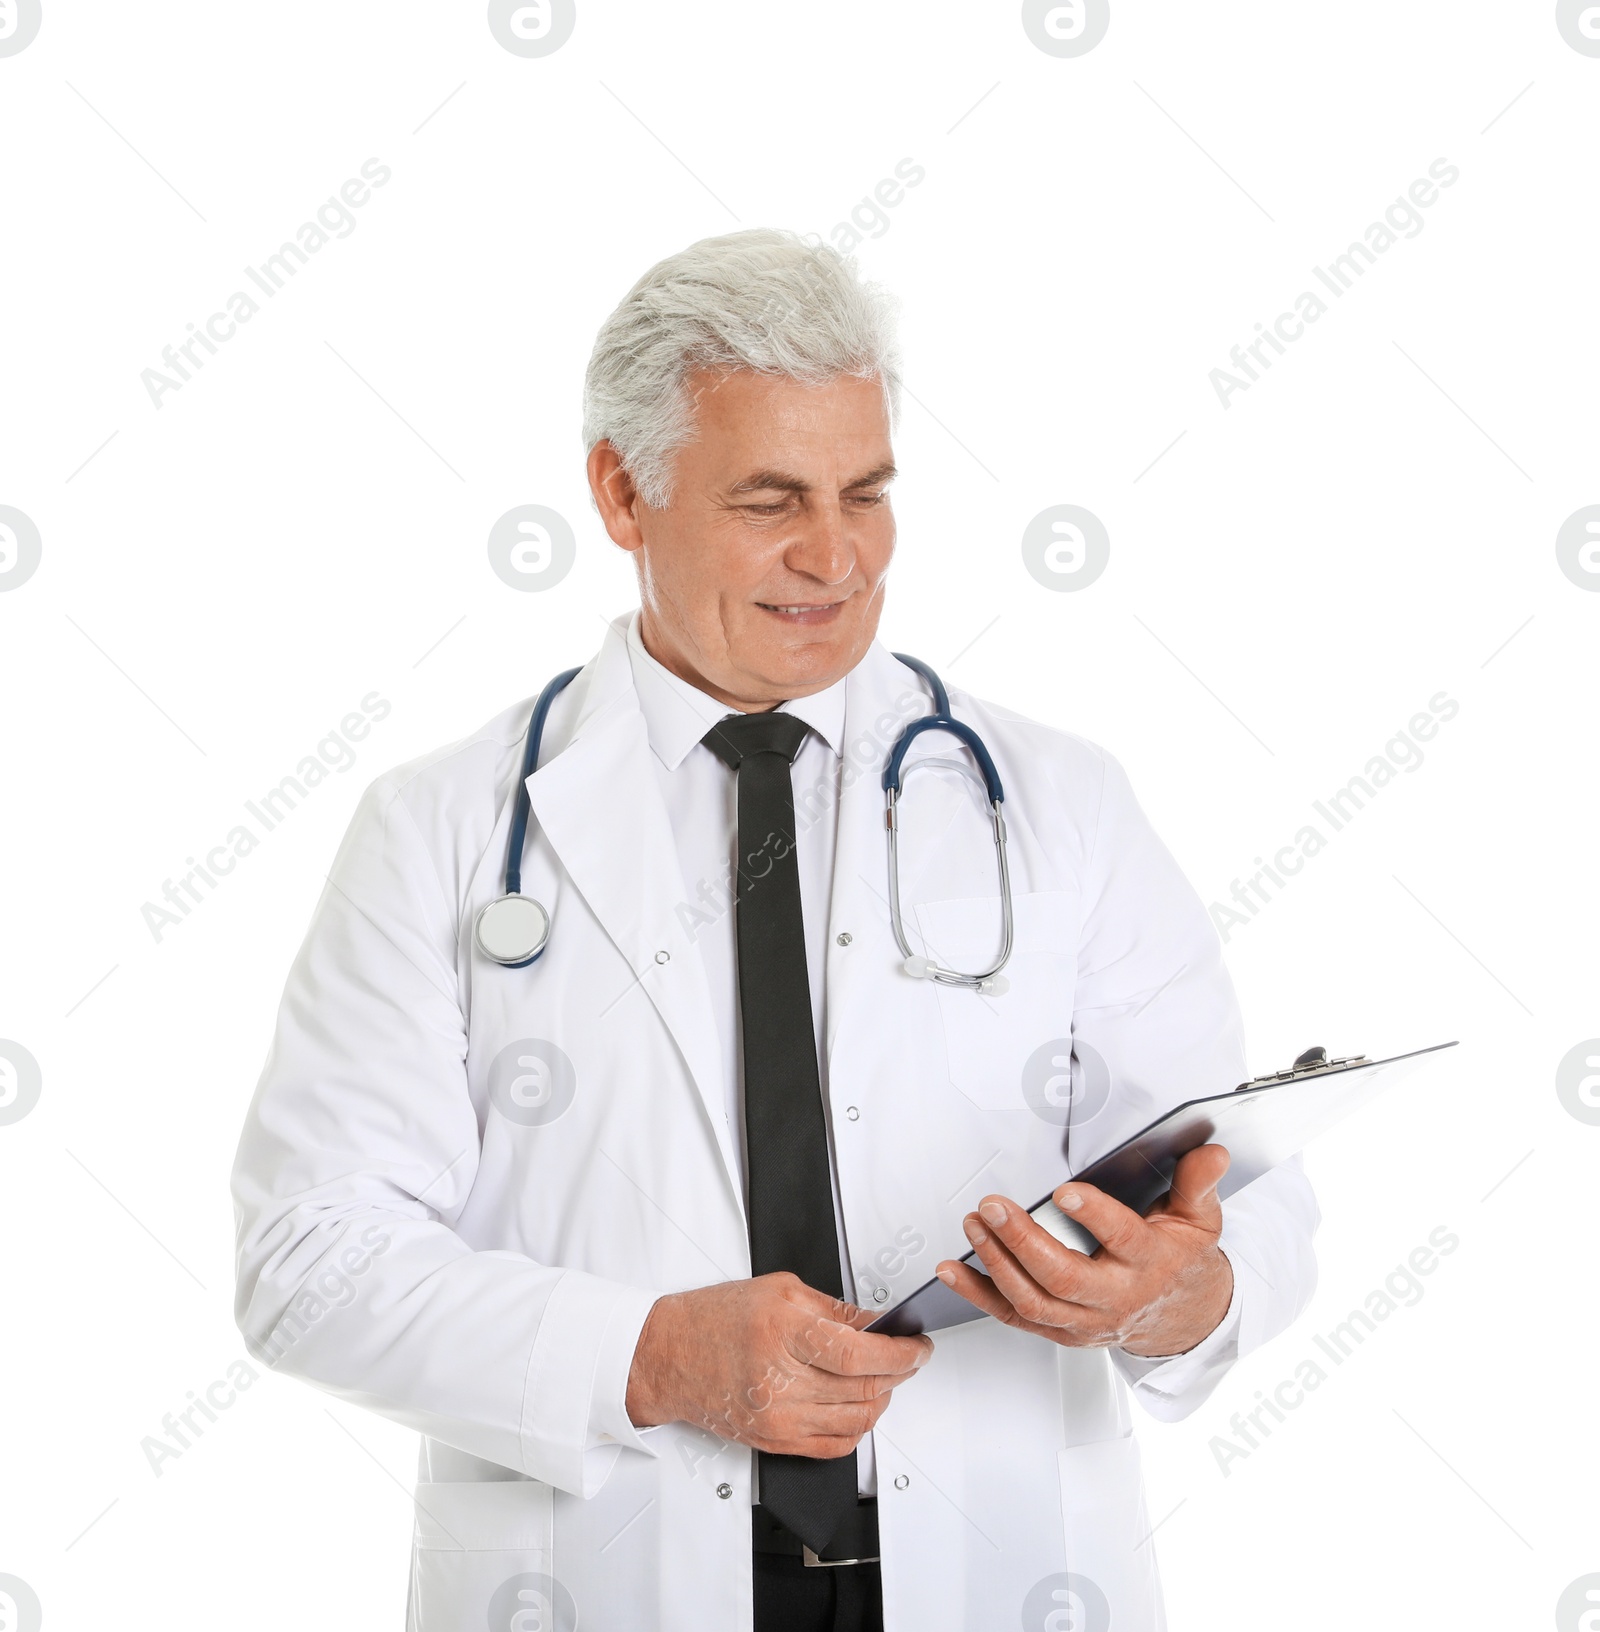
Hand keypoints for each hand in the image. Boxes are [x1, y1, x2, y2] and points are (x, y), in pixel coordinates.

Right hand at [625, 1273, 933, 1456]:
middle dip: (901, 1372)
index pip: (860, 1354)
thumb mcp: (779, 1290)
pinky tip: (862, 1405)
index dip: (901, 1352)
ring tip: (888, 1377)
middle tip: (911, 1356)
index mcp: (783, 1332)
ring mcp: (778, 1418)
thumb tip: (880, 1325)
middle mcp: (781, 1380)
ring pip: (858, 1419)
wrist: (666, 1356)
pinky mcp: (775, 1442)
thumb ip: (835, 1309)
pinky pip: (836, 1445)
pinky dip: (860, 1427)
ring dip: (884, 1398)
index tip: (918, 1344)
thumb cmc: (714, 1318)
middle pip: (865, 1389)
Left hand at [936, 1144, 1234, 1357]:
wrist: (1181, 1318)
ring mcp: (1083, 1320)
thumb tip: (1212, 1152)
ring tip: (974, 1224)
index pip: (1122, 1240)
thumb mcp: (1199, 1219)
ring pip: (1034, 1301)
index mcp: (1149, 1264)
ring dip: (996, 1264)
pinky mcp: (1058, 1330)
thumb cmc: (1180, 1260)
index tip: (1064, 1192)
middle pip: (1064, 1278)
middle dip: (1023, 1241)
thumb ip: (1198, 1184)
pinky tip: (952, 1270)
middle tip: (993, 1206)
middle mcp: (1114, 1298)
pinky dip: (978, 1295)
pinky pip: (1012, 1316)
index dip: (1094, 1217)